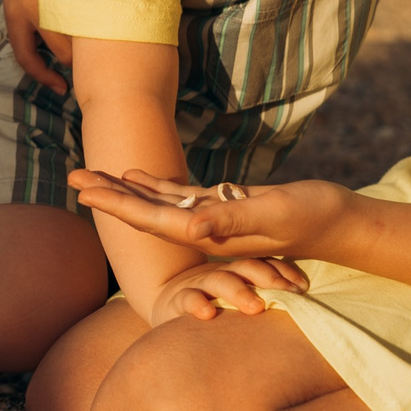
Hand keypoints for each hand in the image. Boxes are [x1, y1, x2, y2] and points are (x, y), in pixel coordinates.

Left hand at [71, 168, 347, 267]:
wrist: (339, 224)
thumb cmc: (311, 218)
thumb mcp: (272, 216)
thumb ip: (231, 222)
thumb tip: (187, 226)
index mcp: (208, 234)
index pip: (151, 219)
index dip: (116, 204)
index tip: (83, 190)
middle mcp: (203, 231)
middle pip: (145, 212)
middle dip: (107, 196)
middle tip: (71, 176)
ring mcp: (212, 221)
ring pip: (157, 204)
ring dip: (123, 191)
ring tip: (89, 175)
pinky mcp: (224, 209)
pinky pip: (180, 198)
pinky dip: (154, 186)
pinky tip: (134, 175)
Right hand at [146, 258, 306, 324]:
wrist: (168, 303)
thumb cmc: (214, 304)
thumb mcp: (240, 300)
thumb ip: (265, 299)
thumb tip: (302, 304)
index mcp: (238, 270)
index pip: (262, 264)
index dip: (282, 272)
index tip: (302, 287)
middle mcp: (220, 273)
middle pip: (244, 268)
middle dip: (266, 278)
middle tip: (288, 292)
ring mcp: (197, 285)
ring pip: (219, 282)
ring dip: (238, 292)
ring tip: (256, 307)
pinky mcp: (176, 300)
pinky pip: (186, 299)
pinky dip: (197, 304)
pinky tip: (208, 313)